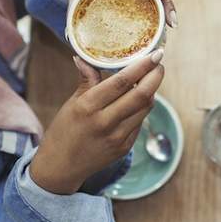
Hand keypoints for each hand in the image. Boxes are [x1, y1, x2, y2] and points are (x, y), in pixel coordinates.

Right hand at [29, 50, 165, 194]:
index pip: (121, 82)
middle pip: (141, 95)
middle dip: (155, 76)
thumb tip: (84, 56)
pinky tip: (139, 99)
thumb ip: (86, 80)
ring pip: (145, 108)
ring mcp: (117, 137)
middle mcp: (105, 122)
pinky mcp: (124, 147)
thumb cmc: (64, 131)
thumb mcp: (72, 103)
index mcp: (88, 107)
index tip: (155, 54)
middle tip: (160, 64)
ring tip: (149, 78)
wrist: (61, 167)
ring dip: (152, 91)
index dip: (142, 66)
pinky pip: (140, 121)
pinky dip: (142, 107)